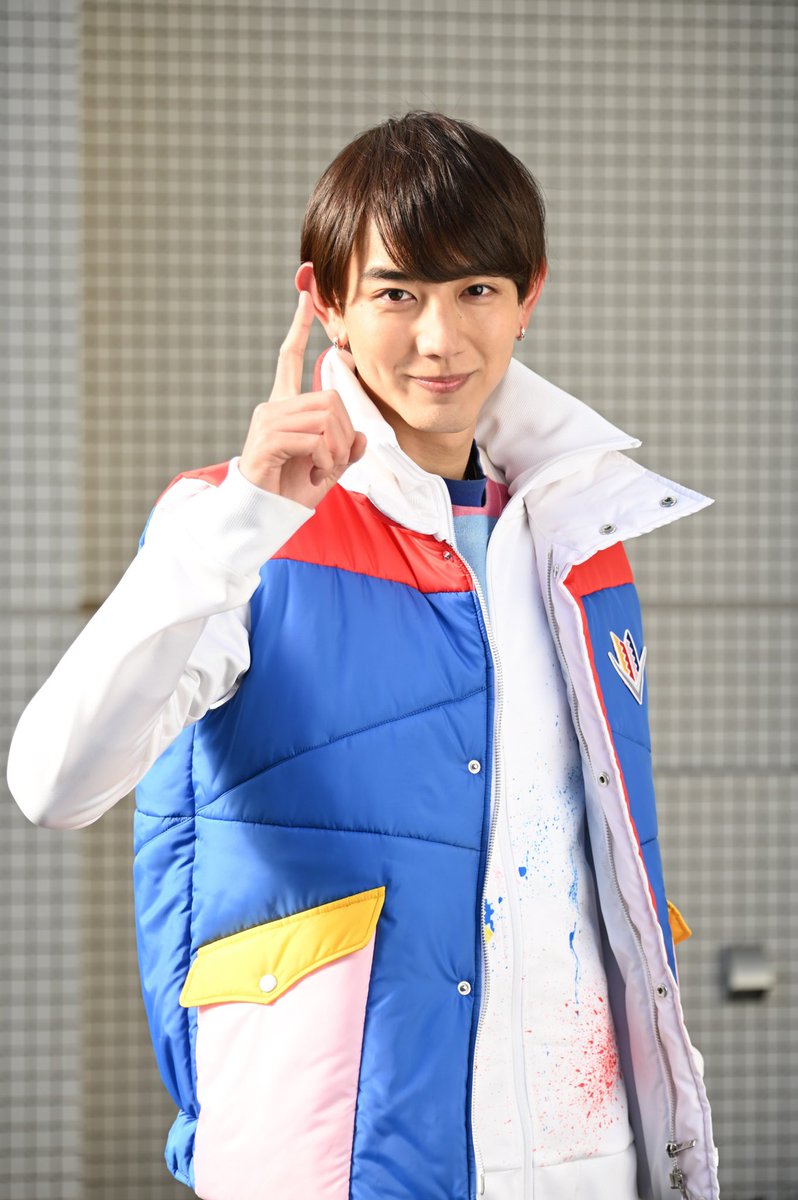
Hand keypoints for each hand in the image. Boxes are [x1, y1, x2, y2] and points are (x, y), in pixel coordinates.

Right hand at [239, 290, 366, 506]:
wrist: (265, 515)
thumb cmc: (293, 491)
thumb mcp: (329, 468)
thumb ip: (346, 450)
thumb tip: (362, 437)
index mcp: (285, 407)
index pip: (289, 358)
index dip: (297, 328)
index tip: (305, 297)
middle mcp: (273, 407)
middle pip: (331, 400)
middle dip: (344, 435)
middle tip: (334, 463)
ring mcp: (267, 421)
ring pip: (325, 419)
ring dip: (334, 452)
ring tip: (321, 471)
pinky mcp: (266, 440)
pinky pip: (312, 439)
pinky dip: (322, 460)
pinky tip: (312, 474)